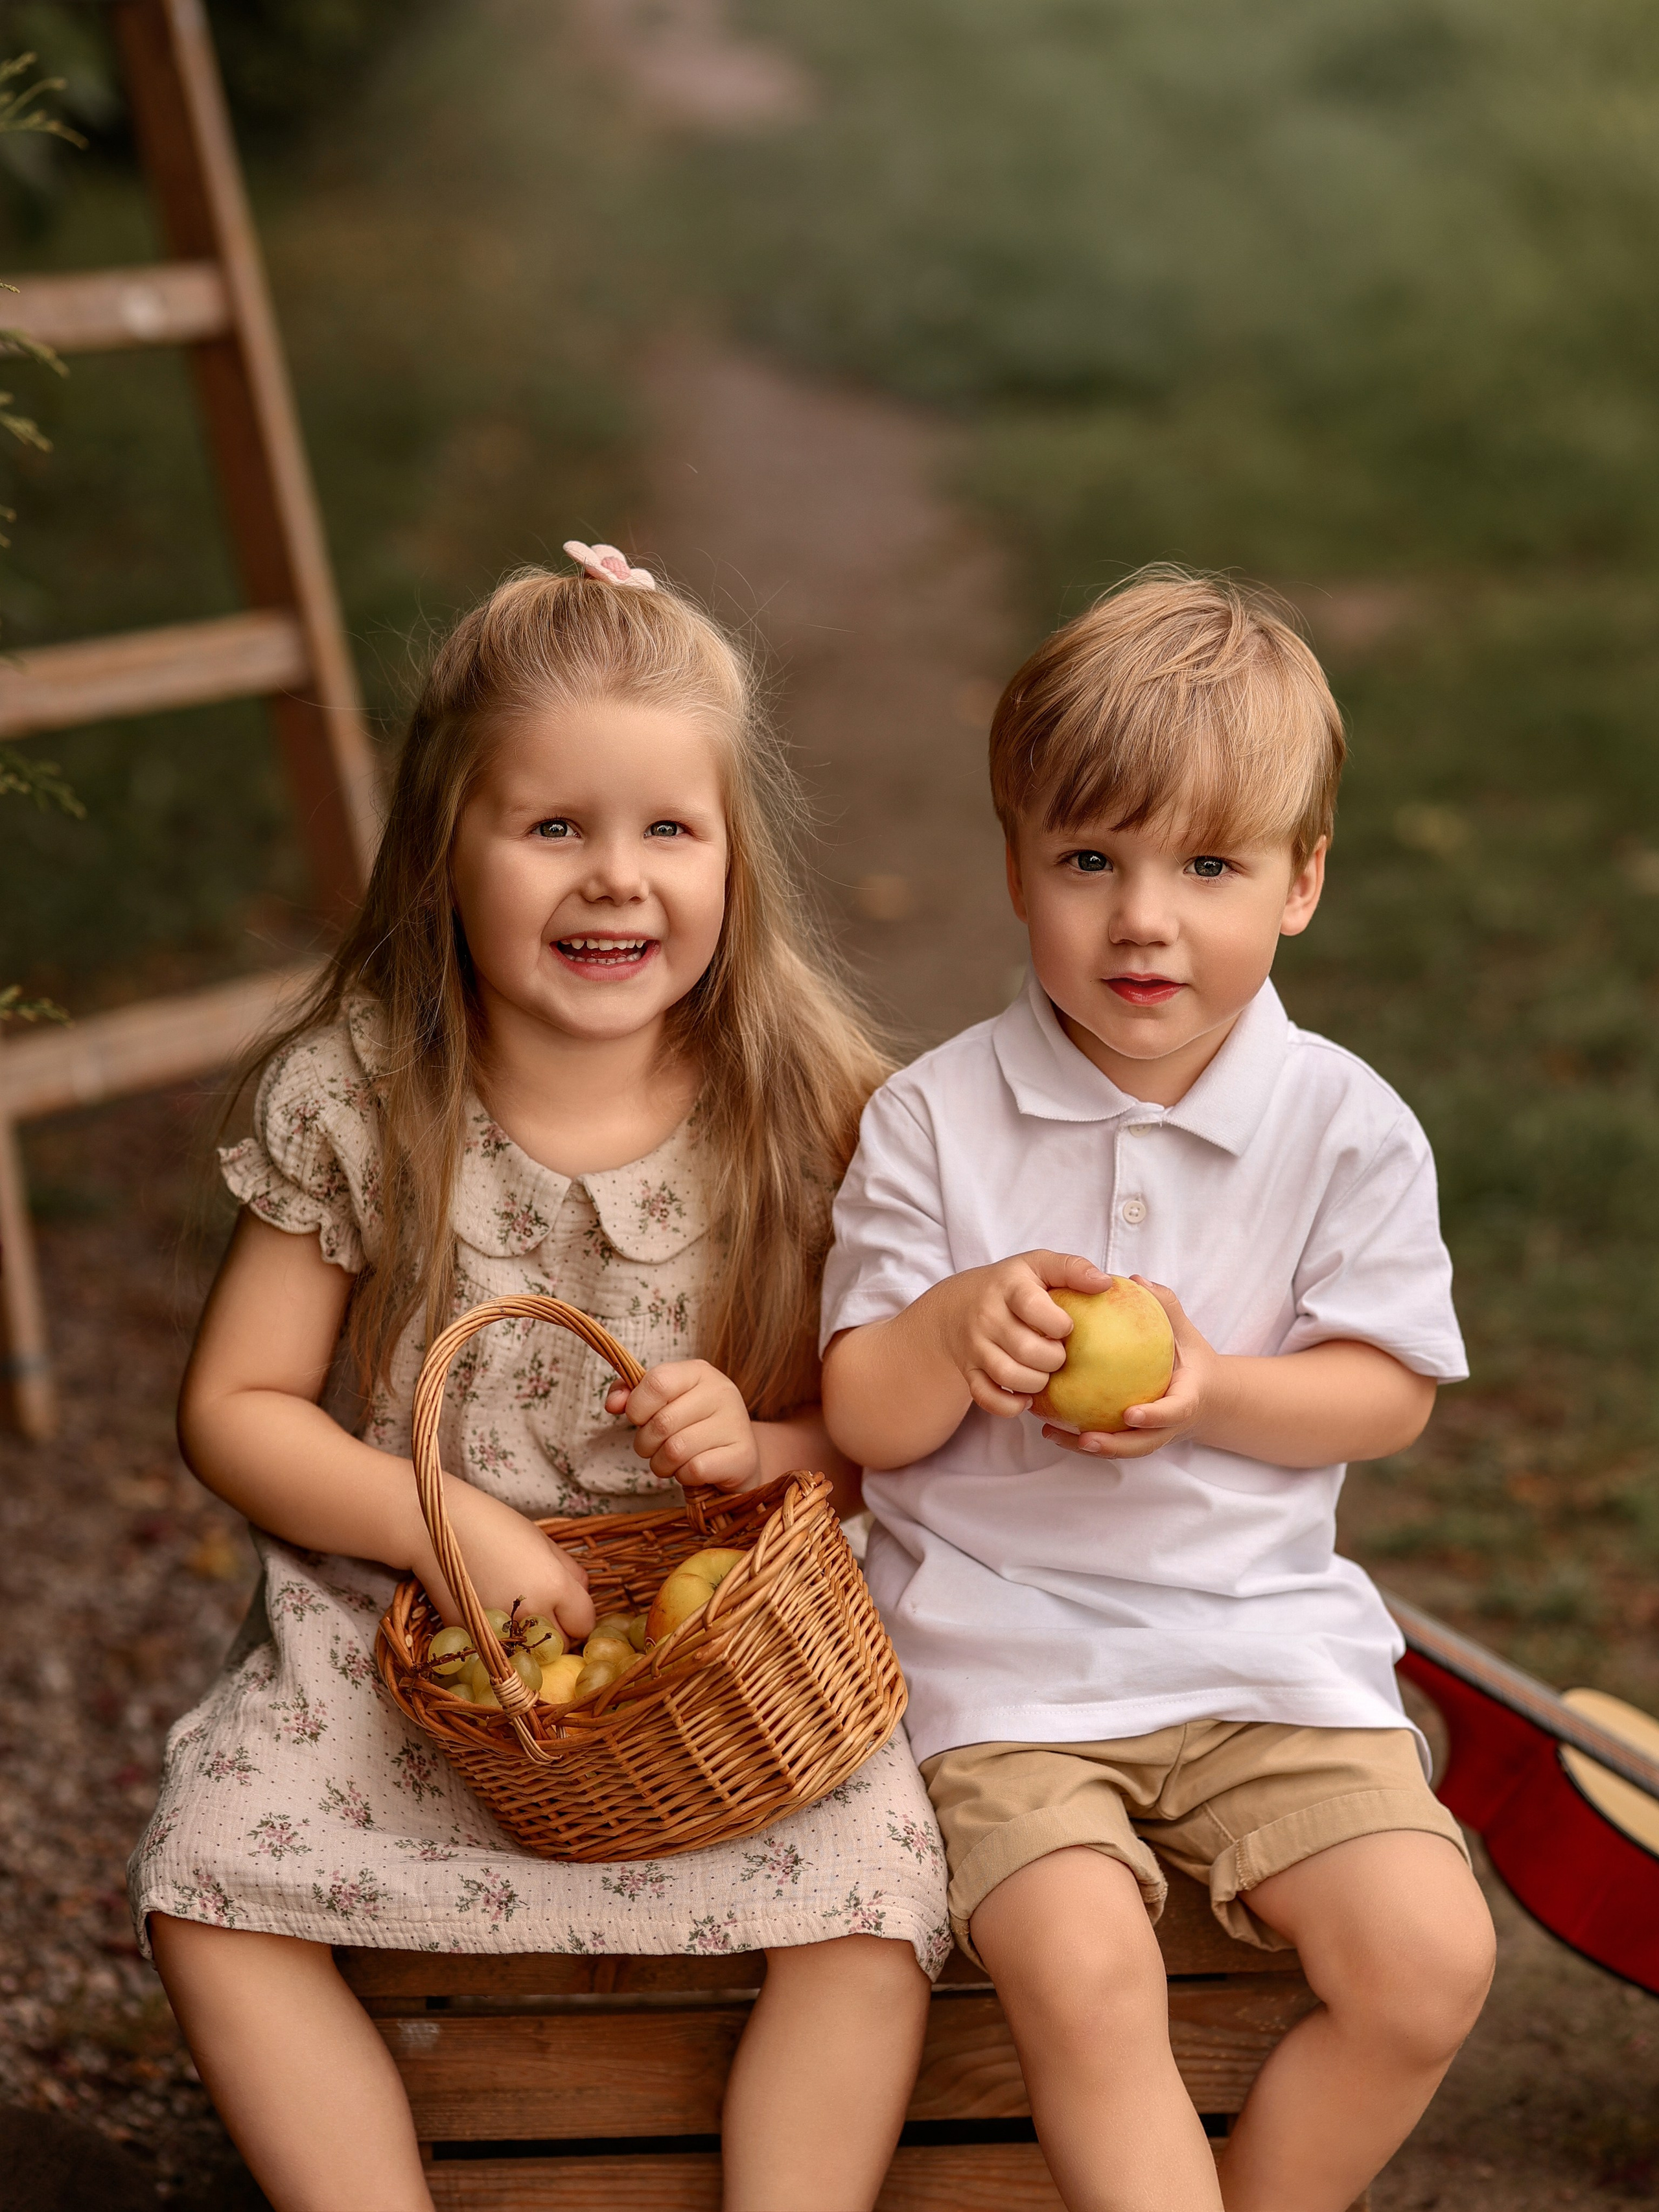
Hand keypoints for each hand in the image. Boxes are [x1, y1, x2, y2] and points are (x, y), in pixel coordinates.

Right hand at [404, 1473, 594, 1641]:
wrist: (438, 1530)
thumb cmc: (494, 1526)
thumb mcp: (543, 1541)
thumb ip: (570, 1571)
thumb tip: (584, 1595)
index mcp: (554, 1586)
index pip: (585, 1624)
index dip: (578, 1616)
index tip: (567, 1608)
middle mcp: (531, 1613)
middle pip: (562, 1644)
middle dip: (558, 1631)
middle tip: (543, 1611)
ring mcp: (501, 1631)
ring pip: (533, 1655)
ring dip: (531, 1642)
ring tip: (518, 1615)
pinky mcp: (474, 1639)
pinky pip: (500, 1650)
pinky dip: (500, 1640)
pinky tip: (491, 1614)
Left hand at [605, 1360, 760, 1491]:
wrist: (735, 1458)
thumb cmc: (690, 1427)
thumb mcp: (662, 1403)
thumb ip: (631, 1395)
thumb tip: (613, 1404)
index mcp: (699, 1372)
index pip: (657, 1382)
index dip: (637, 1406)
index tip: (639, 1419)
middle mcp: (722, 1392)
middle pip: (661, 1422)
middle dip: (645, 1444)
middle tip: (654, 1448)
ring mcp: (736, 1423)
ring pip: (675, 1450)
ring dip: (662, 1464)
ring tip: (671, 1462)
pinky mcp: (742, 1455)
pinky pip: (694, 1470)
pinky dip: (684, 1476)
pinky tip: (693, 1471)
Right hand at [922, 1250, 1112, 1418]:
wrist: (955, 1306)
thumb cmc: (1010, 1285)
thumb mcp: (1037, 1265)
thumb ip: (1072, 1268)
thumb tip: (1104, 1283)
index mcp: (1008, 1287)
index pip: (1032, 1307)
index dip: (1058, 1324)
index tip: (1067, 1327)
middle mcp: (987, 1316)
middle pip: (1025, 1348)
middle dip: (1054, 1359)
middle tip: (1061, 1355)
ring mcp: (975, 1346)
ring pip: (1007, 1375)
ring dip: (1037, 1383)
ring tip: (1046, 1374)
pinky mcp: (968, 1370)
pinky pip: (985, 1397)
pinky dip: (1009, 1406)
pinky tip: (1027, 1399)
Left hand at [1041, 1279, 1217, 1459]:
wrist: (1206, 1394)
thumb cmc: (1190, 1357)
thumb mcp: (1184, 1331)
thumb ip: (1165, 1306)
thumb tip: (1137, 1281)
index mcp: (1186, 1399)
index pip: (1175, 1412)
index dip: (1155, 1417)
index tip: (1131, 1413)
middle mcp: (1168, 1425)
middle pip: (1143, 1444)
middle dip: (1115, 1445)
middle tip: (1087, 1438)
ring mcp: (1150, 1436)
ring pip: (1121, 1450)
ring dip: (1088, 1447)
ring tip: (1054, 1435)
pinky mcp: (1133, 1438)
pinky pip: (1106, 1442)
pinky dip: (1078, 1440)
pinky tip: (1049, 1429)